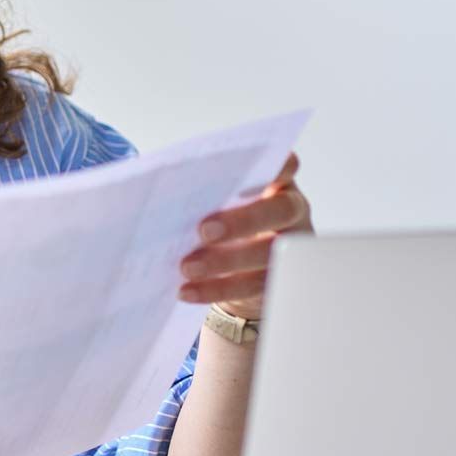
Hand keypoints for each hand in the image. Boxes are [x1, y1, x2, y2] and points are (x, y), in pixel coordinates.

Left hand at [178, 151, 312, 320]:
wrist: (242, 266)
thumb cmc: (226, 215)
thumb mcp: (222, 198)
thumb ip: (208, 190)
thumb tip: (164, 189)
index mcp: (278, 182)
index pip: (286, 166)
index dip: (276, 165)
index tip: (249, 165)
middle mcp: (292, 212)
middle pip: (281, 212)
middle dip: (243, 221)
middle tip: (205, 230)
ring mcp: (289, 248)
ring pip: (266, 255)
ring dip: (224, 262)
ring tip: (187, 267)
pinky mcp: (276, 281)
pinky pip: (250, 288)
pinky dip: (216, 290)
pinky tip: (187, 289)